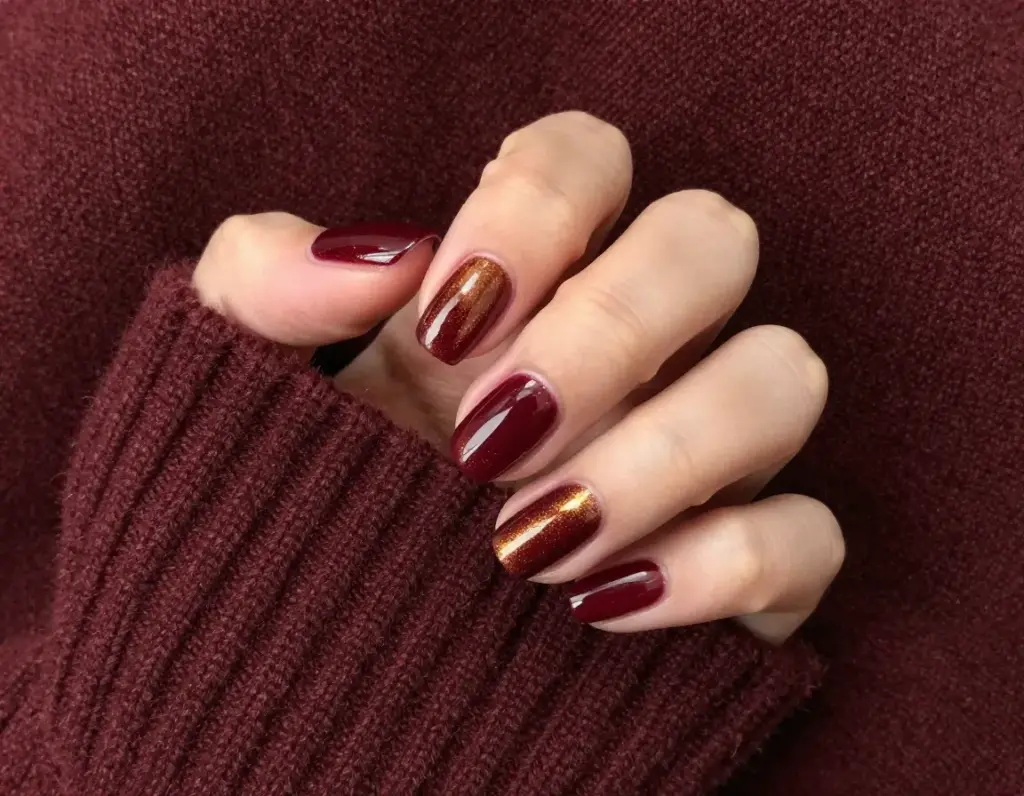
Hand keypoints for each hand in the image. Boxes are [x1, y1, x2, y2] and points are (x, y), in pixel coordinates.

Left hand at [193, 112, 842, 642]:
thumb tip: (380, 254)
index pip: (591, 158)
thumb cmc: (297, 500)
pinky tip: (598, 604)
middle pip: (712, 241)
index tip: (446, 325)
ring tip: (528, 541)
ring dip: (663, 452)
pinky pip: (808, 536)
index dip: (537, 214)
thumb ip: (264, 279)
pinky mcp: (739, 565)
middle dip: (608, 330)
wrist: (327, 660)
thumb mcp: (240, 379)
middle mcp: (634, 347)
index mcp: (527, 280)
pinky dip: (722, 565)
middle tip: (487, 439)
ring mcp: (699, 451)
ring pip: (781, 378)